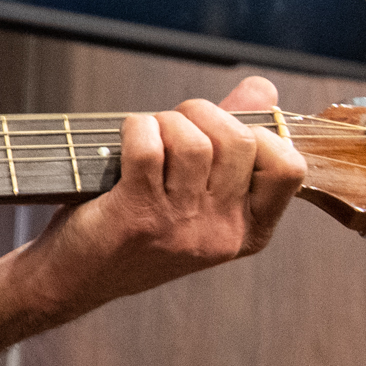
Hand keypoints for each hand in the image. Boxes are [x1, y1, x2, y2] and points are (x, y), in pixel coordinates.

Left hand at [22, 75, 303, 312]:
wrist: (75, 278)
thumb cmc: (140, 228)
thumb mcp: (198, 195)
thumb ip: (233, 143)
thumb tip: (264, 88)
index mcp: (249, 231)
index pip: (290, 169)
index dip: (262, 134)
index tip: (224, 133)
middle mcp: (221, 232)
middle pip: (240, 141)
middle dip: (205, 113)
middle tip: (176, 124)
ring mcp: (181, 227)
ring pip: (194, 141)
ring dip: (167, 121)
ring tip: (149, 134)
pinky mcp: (137, 215)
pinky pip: (148, 147)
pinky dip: (136, 128)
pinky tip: (126, 139)